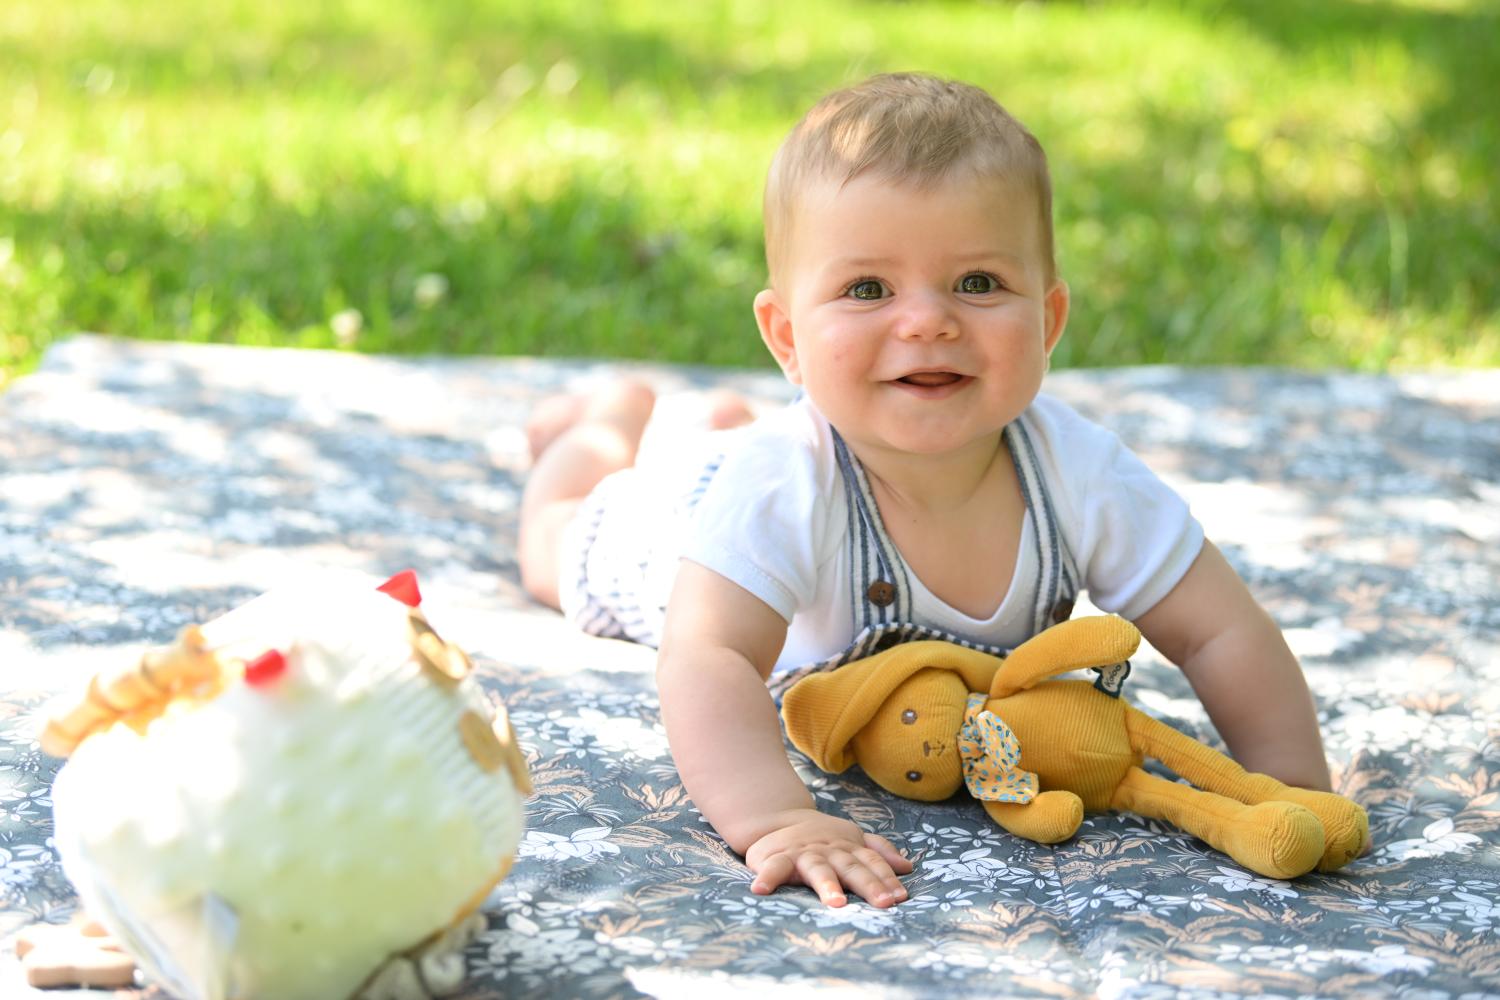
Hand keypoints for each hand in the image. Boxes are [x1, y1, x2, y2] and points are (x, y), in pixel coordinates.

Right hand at [744, 809, 912, 907]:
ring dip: (827, 884)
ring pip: (817, 869)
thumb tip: (907, 867)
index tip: (899, 897)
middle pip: (851, 867)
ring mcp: (803, 854)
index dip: (886, 878)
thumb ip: (878, 852)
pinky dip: (768, 878)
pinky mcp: (776, 858)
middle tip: (883, 903)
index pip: (872, 862)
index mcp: (848, 848)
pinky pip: (773, 869)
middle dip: (868, 884)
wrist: (777, 818)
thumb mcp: (852, 840)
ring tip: (837, 902)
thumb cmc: (822, 839)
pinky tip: (762, 890)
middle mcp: (829, 851)